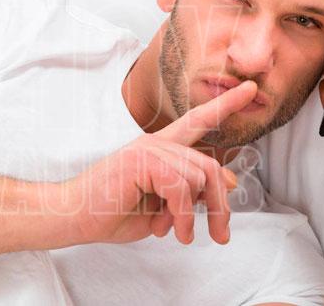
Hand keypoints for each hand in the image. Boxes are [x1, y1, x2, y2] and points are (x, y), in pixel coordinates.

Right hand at [64, 81, 255, 246]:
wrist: (73, 216)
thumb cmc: (112, 211)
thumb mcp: (163, 205)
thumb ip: (194, 191)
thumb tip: (231, 182)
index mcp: (160, 148)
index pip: (198, 121)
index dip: (224, 105)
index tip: (250, 89)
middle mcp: (156, 143)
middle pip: (208, 166)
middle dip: (220, 204)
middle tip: (220, 233)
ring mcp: (148, 149)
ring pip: (197, 178)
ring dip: (194, 215)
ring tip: (178, 232)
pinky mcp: (141, 161)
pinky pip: (181, 189)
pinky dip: (181, 216)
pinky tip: (169, 229)